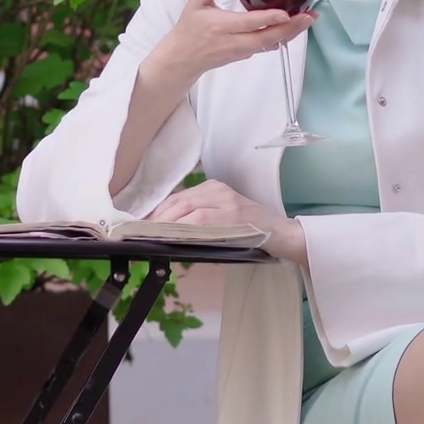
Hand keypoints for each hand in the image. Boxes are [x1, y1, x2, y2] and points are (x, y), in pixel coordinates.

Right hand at [146, 0, 316, 87]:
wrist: (183, 58)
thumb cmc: (189, 28)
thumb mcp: (196, 1)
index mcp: (221, 25)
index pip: (248, 23)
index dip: (268, 19)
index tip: (285, 12)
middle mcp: (233, 41)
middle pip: (267, 37)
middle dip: (291, 28)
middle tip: (310, 16)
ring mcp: (241, 51)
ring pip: (270, 44)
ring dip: (291, 33)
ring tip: (308, 19)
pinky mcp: (246, 55)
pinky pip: (267, 47)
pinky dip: (282, 38)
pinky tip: (295, 28)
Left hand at [148, 179, 306, 263]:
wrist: (283, 234)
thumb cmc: (251, 230)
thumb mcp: (223, 218)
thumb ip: (199, 219)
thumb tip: (167, 229)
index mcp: (213, 188)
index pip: (178, 197)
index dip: (158, 211)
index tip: (142, 224)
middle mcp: (217, 190)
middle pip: (178, 201)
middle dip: (156, 218)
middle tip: (140, 233)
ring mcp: (226, 200)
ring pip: (186, 209)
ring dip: (165, 223)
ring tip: (150, 235)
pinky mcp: (232, 214)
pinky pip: (201, 220)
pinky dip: (183, 227)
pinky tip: (171, 235)